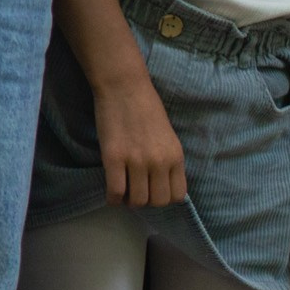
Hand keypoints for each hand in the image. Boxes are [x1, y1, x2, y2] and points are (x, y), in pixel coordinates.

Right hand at [91, 78, 186, 207]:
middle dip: (146, 201)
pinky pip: (115, 192)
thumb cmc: (146, 107)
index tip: (154, 191)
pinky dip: (112, 199)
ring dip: (129, 201)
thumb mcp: (168, 136)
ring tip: (123, 190)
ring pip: (137, 201)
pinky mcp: (114, 158)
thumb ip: (168, 159)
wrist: (124, 87)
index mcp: (176, 156)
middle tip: (136, 191)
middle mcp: (160, 162)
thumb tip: (162, 183)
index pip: (177, 196)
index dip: (164, 198)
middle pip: (157, 202)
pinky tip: (111, 193)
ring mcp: (137, 161)